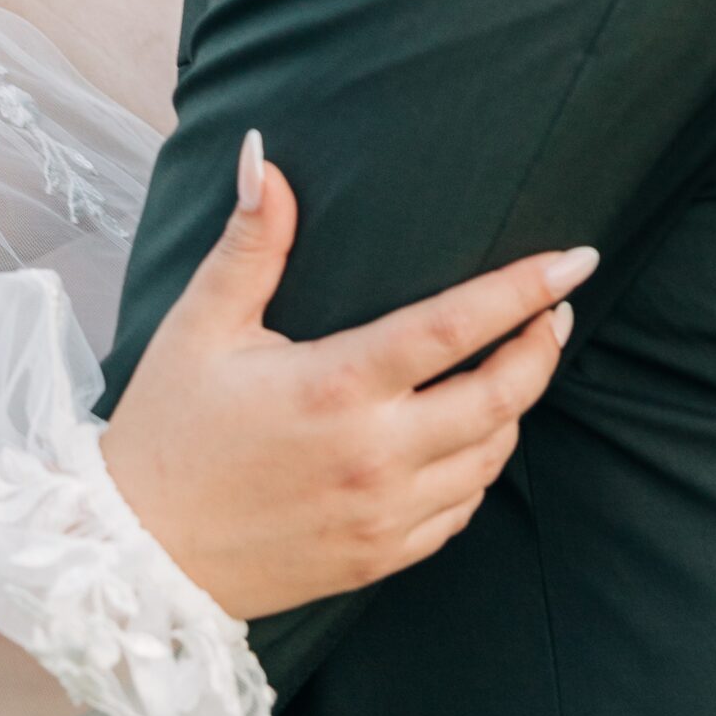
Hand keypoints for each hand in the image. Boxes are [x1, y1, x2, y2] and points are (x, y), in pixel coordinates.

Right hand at [103, 132, 594, 620]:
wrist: (138, 556)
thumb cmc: (169, 430)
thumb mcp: (202, 325)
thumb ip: (251, 242)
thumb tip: (268, 158)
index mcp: (336, 387)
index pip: (457, 328)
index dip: (525, 289)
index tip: (576, 259)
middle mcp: (374, 455)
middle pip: (501, 397)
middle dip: (543, 344)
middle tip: (558, 306)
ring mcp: (383, 514)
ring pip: (491, 456)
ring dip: (515, 406)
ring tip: (518, 362)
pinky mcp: (380, 557)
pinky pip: (461, 509)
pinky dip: (480, 466)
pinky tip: (471, 436)